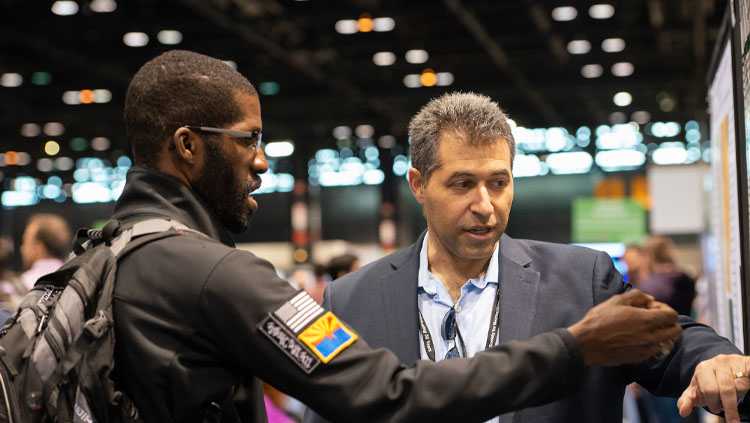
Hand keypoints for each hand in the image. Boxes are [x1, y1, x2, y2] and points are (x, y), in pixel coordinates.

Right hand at [567, 289, 681, 365]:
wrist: (587, 343)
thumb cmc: (600, 319)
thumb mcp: (617, 300)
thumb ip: (638, 295)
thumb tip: (650, 299)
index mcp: (647, 320)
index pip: (672, 315)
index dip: (664, 309)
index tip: (650, 308)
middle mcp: (651, 337)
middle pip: (676, 331)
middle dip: (668, 323)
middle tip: (652, 319)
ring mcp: (646, 350)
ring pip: (668, 344)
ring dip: (662, 336)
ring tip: (647, 331)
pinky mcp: (639, 359)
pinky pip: (654, 352)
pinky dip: (651, 345)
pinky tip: (637, 339)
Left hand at [677, 354, 749, 422]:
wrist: (718, 367)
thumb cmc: (707, 382)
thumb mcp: (694, 391)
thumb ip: (686, 401)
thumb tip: (682, 411)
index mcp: (703, 369)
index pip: (709, 390)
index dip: (713, 403)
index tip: (715, 409)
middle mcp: (718, 363)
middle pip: (726, 388)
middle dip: (728, 405)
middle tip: (730, 416)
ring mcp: (733, 361)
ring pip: (741, 384)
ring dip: (739, 395)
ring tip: (734, 396)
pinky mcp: (745, 362)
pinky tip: (749, 372)